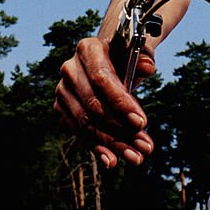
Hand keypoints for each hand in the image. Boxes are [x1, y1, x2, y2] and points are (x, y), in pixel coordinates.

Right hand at [54, 36, 155, 167]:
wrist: (108, 59)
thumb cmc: (125, 55)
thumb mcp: (137, 52)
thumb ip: (144, 57)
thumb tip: (147, 68)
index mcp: (88, 49)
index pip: (102, 79)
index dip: (121, 102)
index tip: (141, 122)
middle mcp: (70, 69)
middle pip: (94, 106)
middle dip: (121, 129)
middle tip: (144, 146)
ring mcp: (63, 91)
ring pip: (87, 124)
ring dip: (112, 144)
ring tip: (135, 157)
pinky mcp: (62, 109)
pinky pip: (79, 133)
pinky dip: (97, 148)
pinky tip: (112, 160)